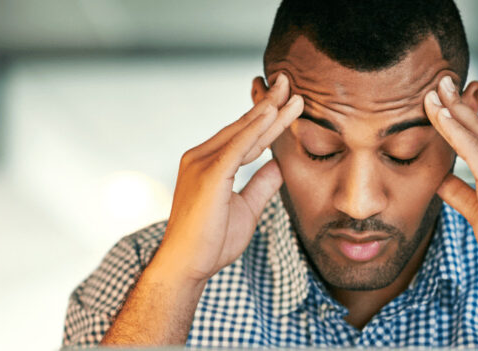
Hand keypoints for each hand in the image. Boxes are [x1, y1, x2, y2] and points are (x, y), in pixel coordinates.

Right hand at [152, 75, 303, 283]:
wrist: (187, 266)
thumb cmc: (212, 242)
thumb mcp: (247, 209)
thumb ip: (261, 185)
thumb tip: (278, 165)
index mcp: (209, 164)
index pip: (245, 136)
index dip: (267, 119)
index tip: (287, 101)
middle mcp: (201, 157)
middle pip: (243, 126)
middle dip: (269, 104)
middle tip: (288, 81)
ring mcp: (201, 163)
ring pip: (242, 132)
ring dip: (268, 111)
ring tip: (290, 92)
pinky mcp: (208, 175)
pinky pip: (236, 147)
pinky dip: (254, 130)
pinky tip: (271, 113)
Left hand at [423, 76, 477, 288]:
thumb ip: (460, 192)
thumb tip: (438, 179)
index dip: (469, 116)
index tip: (452, 98)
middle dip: (459, 103)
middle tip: (440, 81)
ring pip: (476, 133)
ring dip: (452, 111)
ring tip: (434, 91)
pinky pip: (472, 149)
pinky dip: (454, 131)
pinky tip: (440, 116)